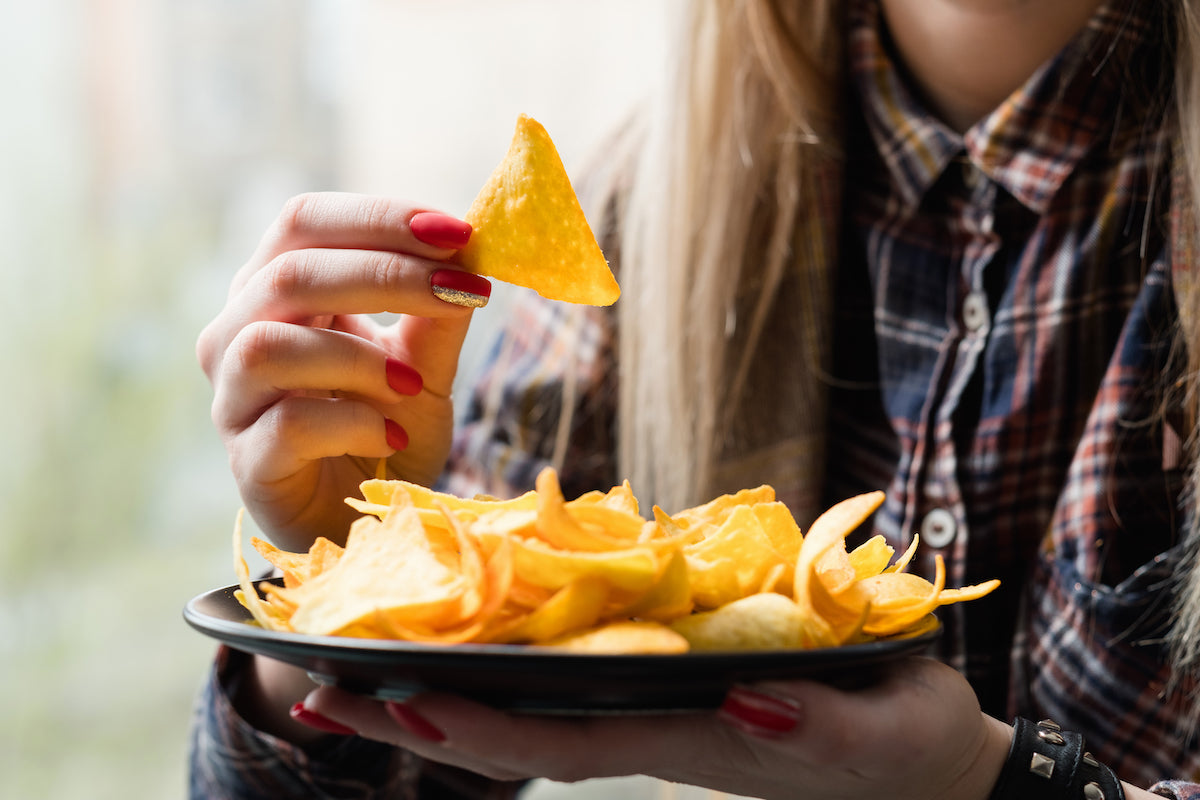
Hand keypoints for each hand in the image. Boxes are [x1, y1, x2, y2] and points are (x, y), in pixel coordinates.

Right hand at [196, 192, 489, 551]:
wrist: (370, 521)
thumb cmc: (386, 427)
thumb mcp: (423, 362)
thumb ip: (437, 311)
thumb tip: (468, 247)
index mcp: (275, 291)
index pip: (303, 223)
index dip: (377, 217)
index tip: (455, 229)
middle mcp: (237, 335)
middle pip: (289, 274)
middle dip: (384, 274)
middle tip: (460, 287)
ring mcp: (233, 400)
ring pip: (269, 347)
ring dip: (358, 357)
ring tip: (413, 383)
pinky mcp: (247, 462)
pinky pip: (287, 424)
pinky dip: (352, 424)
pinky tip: (391, 436)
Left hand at [298, 656, 1012, 799]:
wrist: (928, 762)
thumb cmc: (908, 749)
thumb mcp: (882, 739)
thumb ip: (816, 729)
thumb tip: (740, 703)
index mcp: (693, 744)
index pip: (567, 744)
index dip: (483, 728)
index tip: (399, 704)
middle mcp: (657, 729)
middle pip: (524, 730)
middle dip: (428, 714)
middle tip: (326, 689)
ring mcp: (661, 708)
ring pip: (538, 706)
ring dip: (450, 686)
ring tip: (362, 665)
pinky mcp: (676, 682)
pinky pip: (576, 676)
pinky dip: (511, 660)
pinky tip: (472, 634)